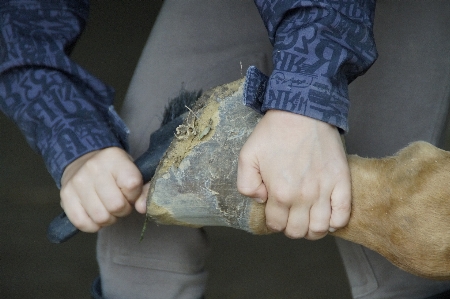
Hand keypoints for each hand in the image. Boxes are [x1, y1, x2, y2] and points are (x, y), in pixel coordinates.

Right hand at [60, 147, 147, 231]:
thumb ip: (145, 190)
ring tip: (108, 208)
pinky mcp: (65, 195)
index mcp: (114, 158)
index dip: (134, 195)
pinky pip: (81, 222)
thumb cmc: (113, 170)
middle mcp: (93, 167)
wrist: (83, 160)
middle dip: (123, 210)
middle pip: (116, 205)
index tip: (130, 192)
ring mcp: (77, 181)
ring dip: (109, 219)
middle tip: (120, 203)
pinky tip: (96, 216)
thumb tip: (142, 208)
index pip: (132, 185)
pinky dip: (92, 225)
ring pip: (100, 217)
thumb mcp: (133, 171)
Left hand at [237, 110, 350, 239]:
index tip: (274, 213)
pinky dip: (336, 223)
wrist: (302, 112)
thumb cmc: (273, 133)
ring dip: (312, 230)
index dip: (273, 222)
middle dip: (291, 229)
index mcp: (279, 193)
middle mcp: (303, 197)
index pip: (276, 225)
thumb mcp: (247, 156)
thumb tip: (261, 200)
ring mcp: (325, 190)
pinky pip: (343, 214)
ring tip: (308, 220)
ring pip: (321, 228)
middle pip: (298, 231)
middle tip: (289, 216)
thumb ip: (246, 184)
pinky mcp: (342, 182)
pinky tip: (328, 217)